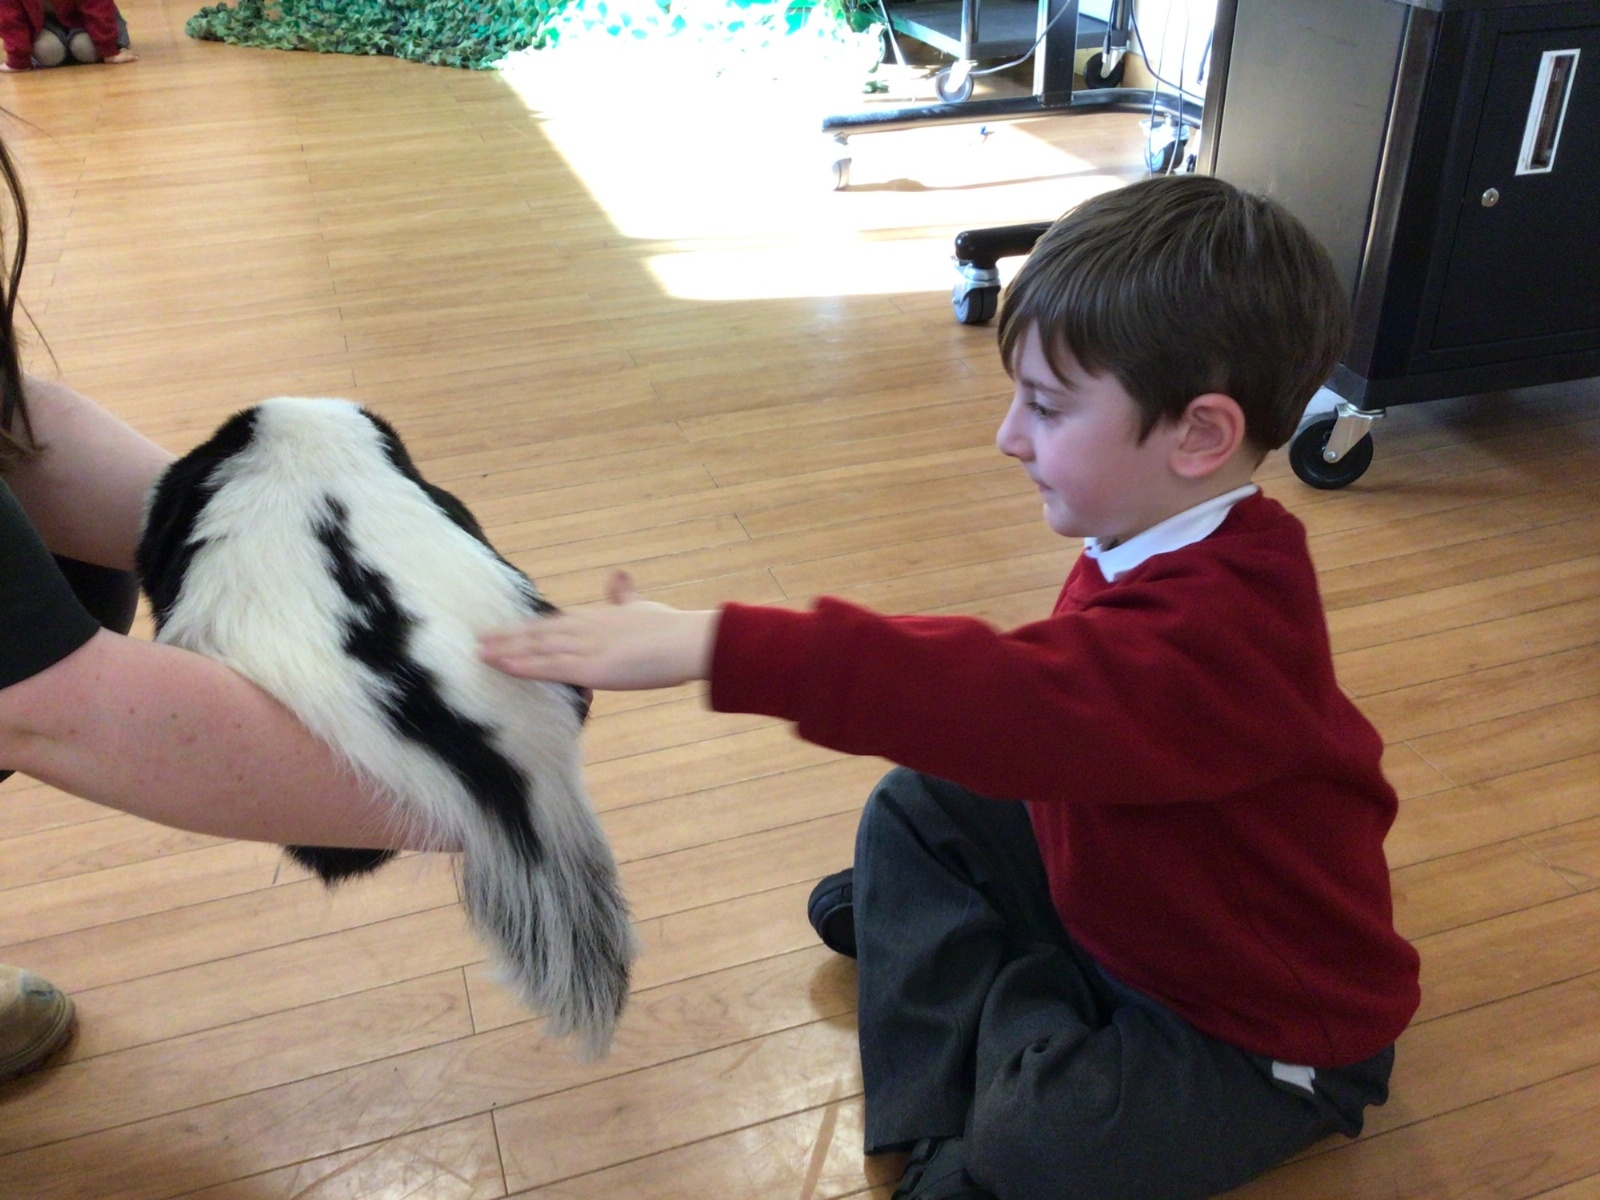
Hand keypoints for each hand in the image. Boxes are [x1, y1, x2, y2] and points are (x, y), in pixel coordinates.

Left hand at [479, 571, 718, 690]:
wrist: (687, 641)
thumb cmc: (670, 628)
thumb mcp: (640, 606)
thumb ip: (623, 594)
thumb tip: (617, 574)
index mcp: (595, 616)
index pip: (552, 623)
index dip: (526, 627)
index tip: (503, 630)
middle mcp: (584, 628)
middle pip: (537, 632)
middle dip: (507, 637)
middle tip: (478, 640)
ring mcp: (585, 647)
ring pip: (537, 648)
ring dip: (506, 651)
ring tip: (479, 653)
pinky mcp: (590, 667)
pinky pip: (549, 667)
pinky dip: (523, 666)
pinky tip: (502, 666)